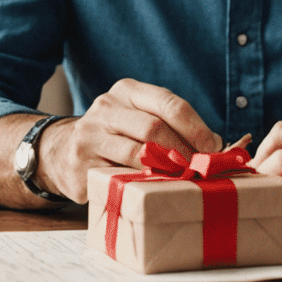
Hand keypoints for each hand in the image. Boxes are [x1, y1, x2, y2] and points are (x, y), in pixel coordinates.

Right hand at [35, 78, 221, 202]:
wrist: (63, 150)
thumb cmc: (117, 135)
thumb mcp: (140, 117)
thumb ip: (172, 125)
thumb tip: (218, 146)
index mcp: (127, 91)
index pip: (168, 103)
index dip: (195, 127)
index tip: (214, 147)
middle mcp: (106, 108)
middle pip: (154, 128)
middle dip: (183, 151)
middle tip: (200, 169)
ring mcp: (89, 136)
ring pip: (136, 154)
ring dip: (166, 171)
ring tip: (182, 181)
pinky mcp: (80, 166)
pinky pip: (119, 178)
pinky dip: (142, 185)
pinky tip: (155, 190)